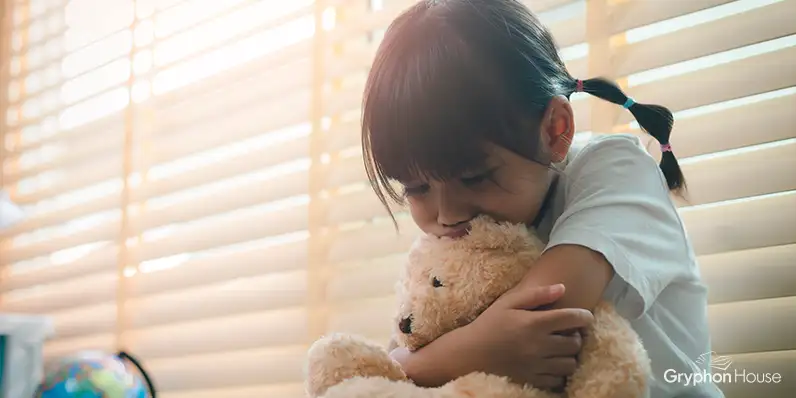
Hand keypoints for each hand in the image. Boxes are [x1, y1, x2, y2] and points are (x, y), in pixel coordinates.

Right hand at [467, 283, 592, 388]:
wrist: (470, 353)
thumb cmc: (489, 324)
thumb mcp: (508, 303)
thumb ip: (536, 294)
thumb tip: (562, 288)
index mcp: (535, 323)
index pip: (572, 318)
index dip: (585, 316)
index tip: (586, 316)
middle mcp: (539, 345)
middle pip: (575, 343)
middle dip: (577, 336)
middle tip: (568, 333)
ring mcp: (536, 364)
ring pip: (570, 364)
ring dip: (569, 356)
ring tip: (561, 350)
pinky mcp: (532, 379)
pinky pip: (558, 380)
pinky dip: (559, 373)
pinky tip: (551, 364)